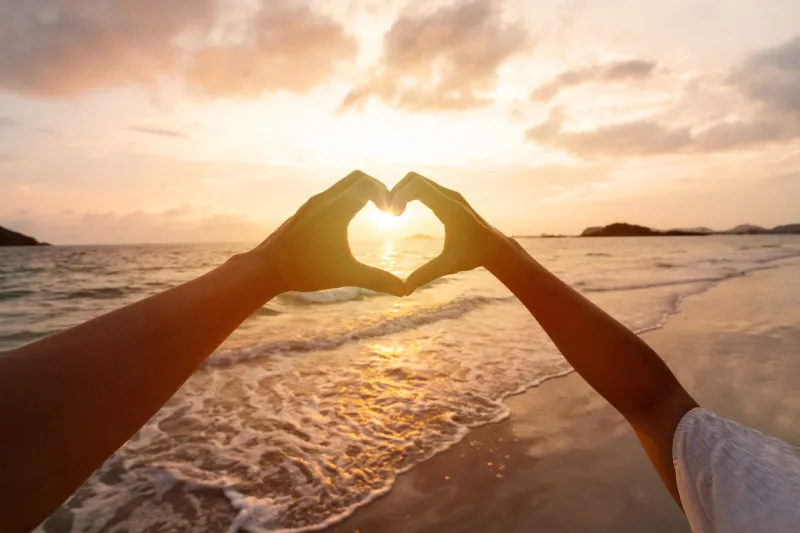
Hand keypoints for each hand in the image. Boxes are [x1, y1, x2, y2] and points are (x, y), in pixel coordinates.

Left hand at [251, 171, 404, 295]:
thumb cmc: (306, 271)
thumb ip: (376, 279)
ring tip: (373, 210)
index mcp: (336, 210)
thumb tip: (403, 291)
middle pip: (358, 177)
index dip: (386, 194)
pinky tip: (350, 219)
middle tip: (386, 207)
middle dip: (377, 187)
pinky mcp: (306, 210)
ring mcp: (313, 203)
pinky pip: (333, 193)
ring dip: (361, 191)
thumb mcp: (346, 274)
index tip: (392, 214)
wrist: (267, 268)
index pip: (367, 185)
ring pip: (344, 184)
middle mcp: (324, 200)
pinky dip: (348, 198)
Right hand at [391, 172, 514, 293]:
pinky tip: (404, 211)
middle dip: (397, 190)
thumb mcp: (447, 266)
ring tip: (395, 212)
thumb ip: (425, 275)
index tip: (392, 214)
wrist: (495, 247)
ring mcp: (450, 194)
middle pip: (414, 178)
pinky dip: (411, 193)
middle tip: (390, 212)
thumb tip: (405, 291)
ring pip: (418, 180)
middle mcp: (450, 196)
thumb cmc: (473, 256)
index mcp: (449, 208)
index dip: (398, 194)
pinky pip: (425, 187)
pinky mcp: (450, 197)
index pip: (417, 186)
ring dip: (403, 191)